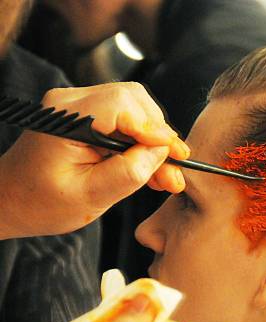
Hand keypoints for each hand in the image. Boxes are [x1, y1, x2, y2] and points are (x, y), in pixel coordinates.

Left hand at [0, 82, 190, 238]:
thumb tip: (162, 152)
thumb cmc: (41, 203)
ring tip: (167, 175)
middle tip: (174, 168)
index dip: (155, 129)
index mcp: (66, 118)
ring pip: (135, 109)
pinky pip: (125, 120)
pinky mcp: (87, 115)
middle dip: (160, 134)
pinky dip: (142, 142)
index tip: (176, 155)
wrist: (11, 201)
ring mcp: (78, 106)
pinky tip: (153, 168)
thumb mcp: (91, 196)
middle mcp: (71, 102)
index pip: (124, 105)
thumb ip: (129, 172)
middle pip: (135, 101)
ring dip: (155, 141)